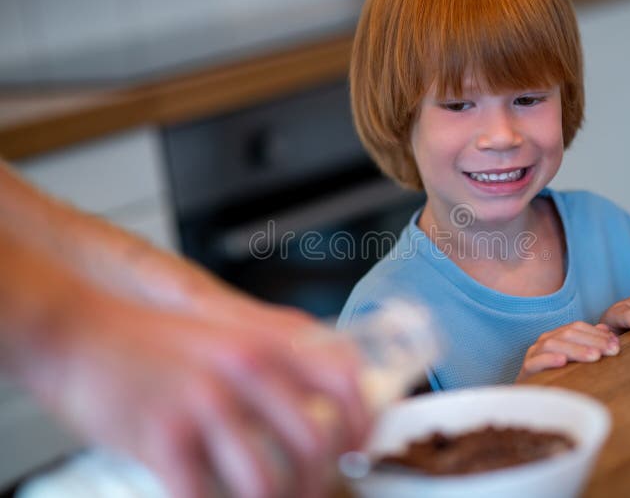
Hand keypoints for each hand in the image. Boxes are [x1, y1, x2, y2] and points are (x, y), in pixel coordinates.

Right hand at [44, 294, 367, 497]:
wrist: (80, 333)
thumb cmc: (154, 341)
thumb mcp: (228, 335)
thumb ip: (274, 363)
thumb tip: (317, 411)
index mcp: (267, 340)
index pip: (346, 380)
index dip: (363, 424)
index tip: (358, 453)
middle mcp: (246, 367)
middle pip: (316, 442)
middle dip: (321, 483)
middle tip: (311, 494)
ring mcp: (206, 401)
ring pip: (269, 481)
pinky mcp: (163, 435)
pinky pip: (205, 497)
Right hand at [515, 321, 618, 381]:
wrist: (531, 400)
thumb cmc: (558, 378)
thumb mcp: (577, 362)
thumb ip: (590, 345)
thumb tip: (607, 330)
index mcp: (557, 337)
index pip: (577, 327)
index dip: (597, 333)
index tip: (617, 344)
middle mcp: (544, 342)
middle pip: (567, 333)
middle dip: (592, 340)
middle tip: (612, 350)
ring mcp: (533, 354)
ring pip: (552, 344)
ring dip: (575, 349)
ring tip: (595, 356)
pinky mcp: (526, 370)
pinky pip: (535, 362)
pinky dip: (549, 359)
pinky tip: (563, 362)